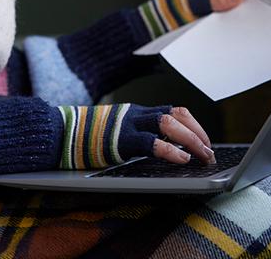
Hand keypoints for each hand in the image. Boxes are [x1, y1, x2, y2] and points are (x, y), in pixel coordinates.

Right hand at [57, 104, 214, 168]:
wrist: (60, 133)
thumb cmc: (89, 138)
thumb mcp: (118, 131)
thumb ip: (137, 134)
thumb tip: (163, 148)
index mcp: (138, 112)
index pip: (174, 111)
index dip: (194, 124)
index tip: (205, 141)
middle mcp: (137, 115)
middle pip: (177, 115)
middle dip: (198, 134)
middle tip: (210, 152)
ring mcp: (130, 125)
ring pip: (169, 124)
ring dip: (192, 140)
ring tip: (203, 156)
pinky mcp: (122, 140)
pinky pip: (152, 143)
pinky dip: (171, 150)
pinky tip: (182, 159)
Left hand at [137, 0, 244, 39]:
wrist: (146, 38)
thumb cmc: (163, 15)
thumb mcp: (192, 5)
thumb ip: (215, 1)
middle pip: (226, 1)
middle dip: (238, 8)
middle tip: (254, 14)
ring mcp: (201, 16)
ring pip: (222, 17)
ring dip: (232, 24)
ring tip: (246, 29)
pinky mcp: (200, 31)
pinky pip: (216, 32)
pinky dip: (224, 35)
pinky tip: (232, 40)